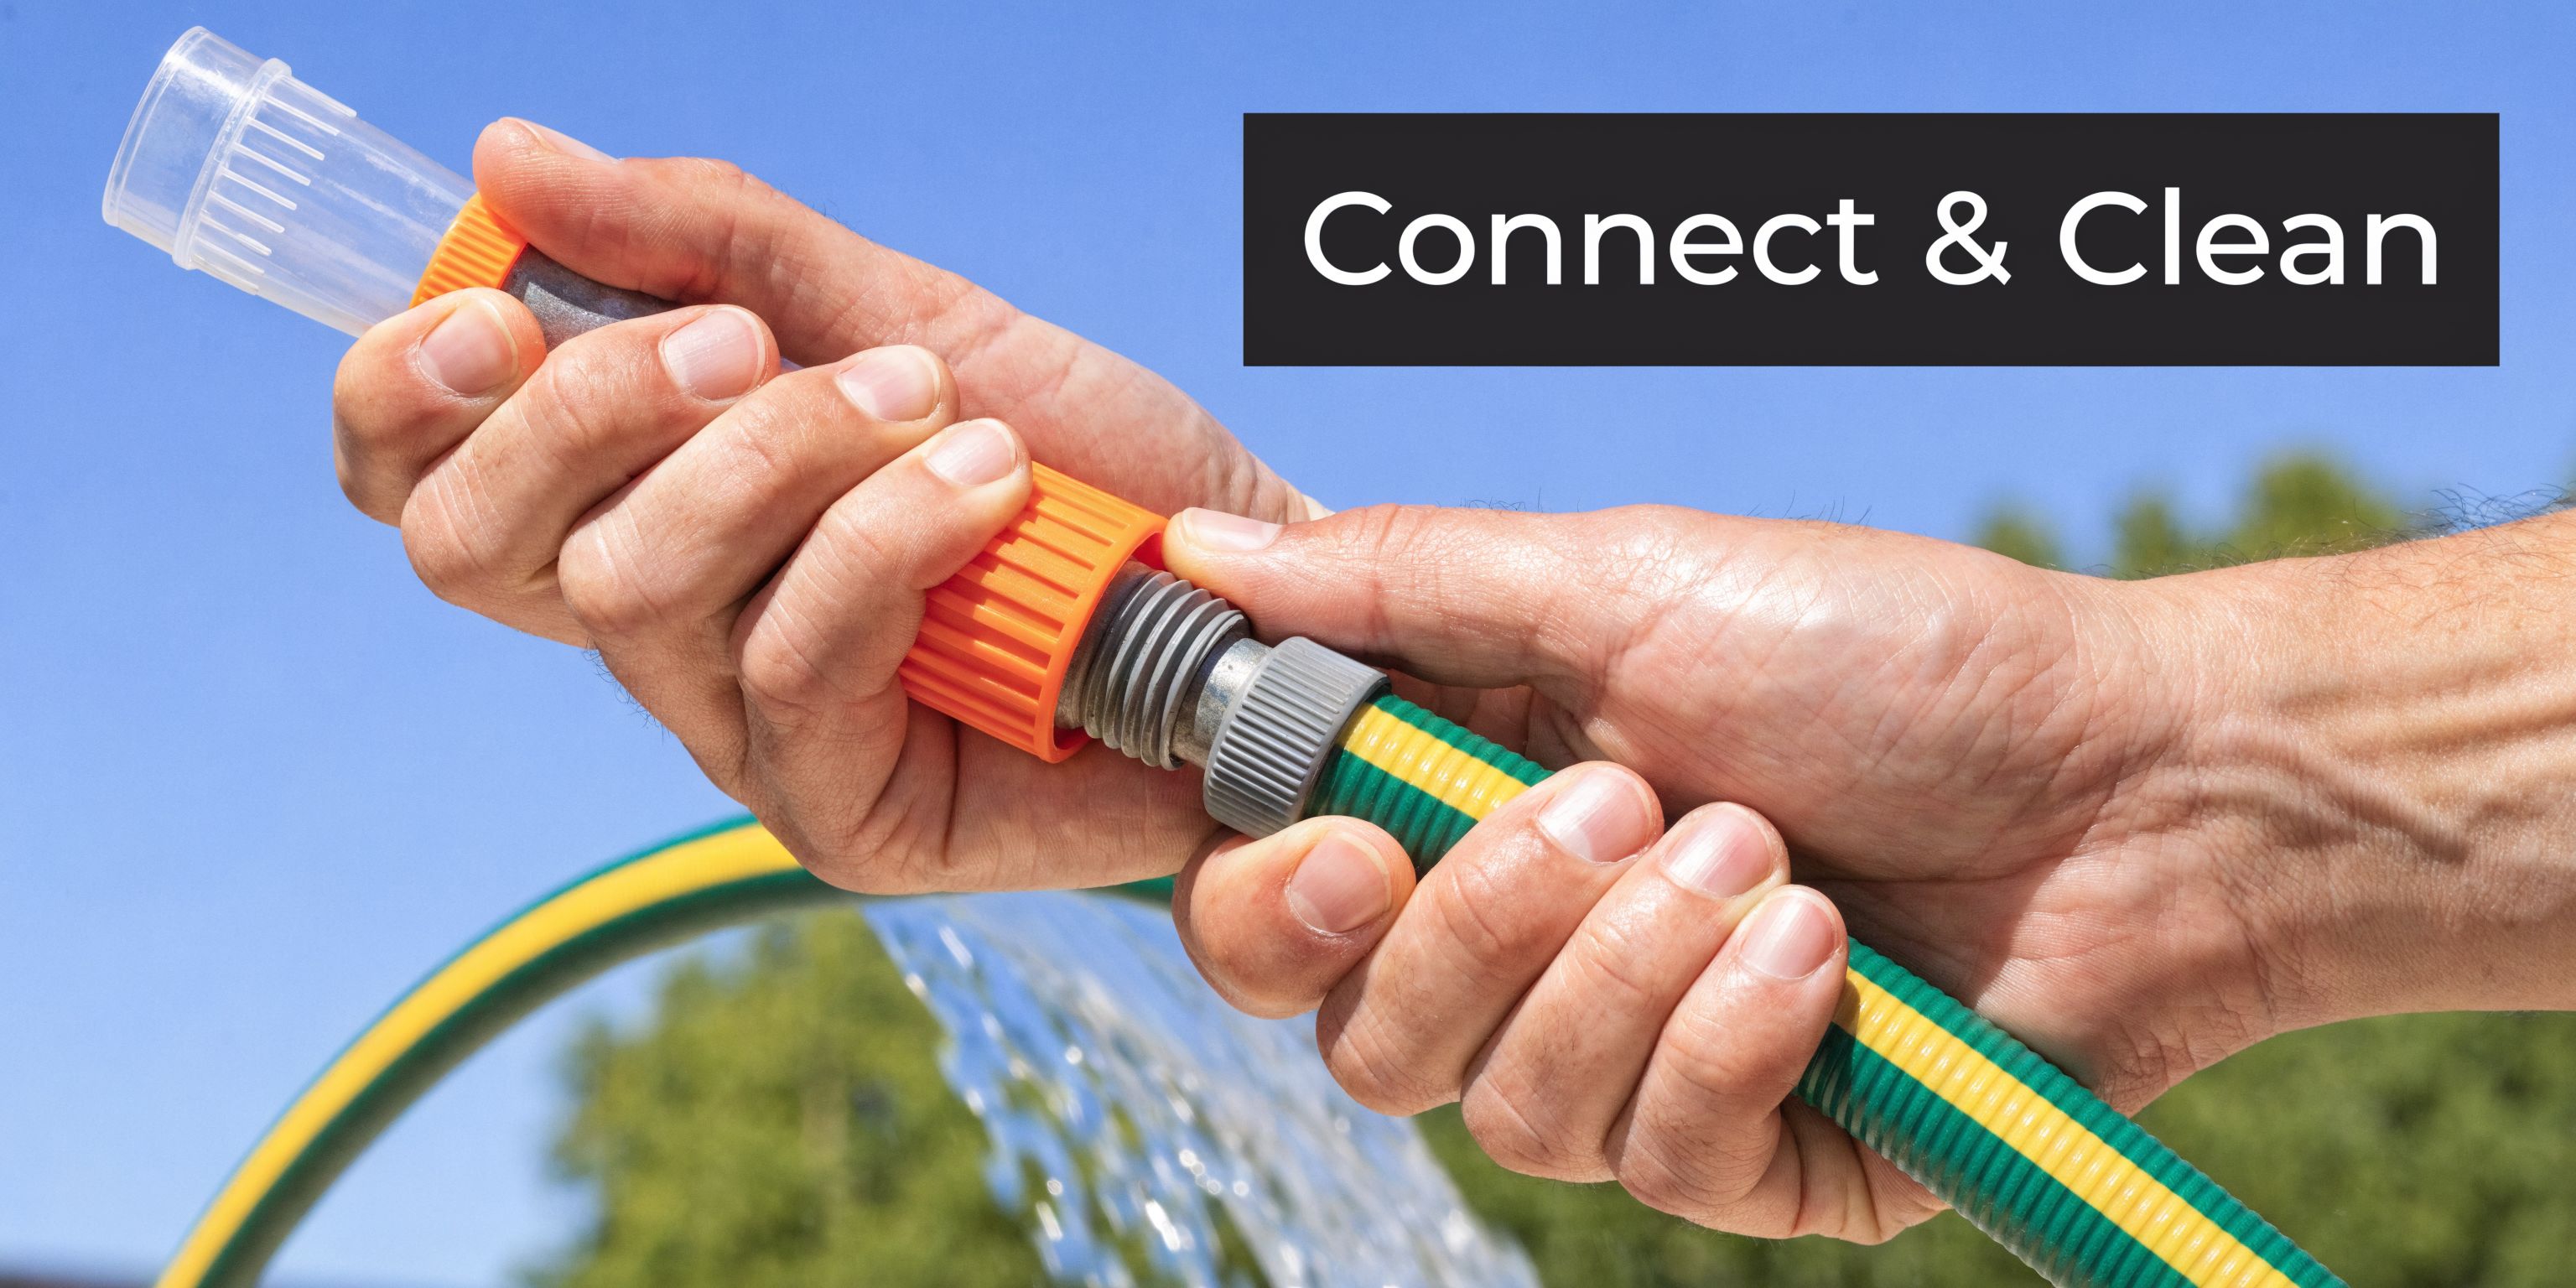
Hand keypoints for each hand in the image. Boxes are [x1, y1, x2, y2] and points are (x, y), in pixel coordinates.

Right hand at [331, 119, 1313, 891]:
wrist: (1254, 574)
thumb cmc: (1080, 456)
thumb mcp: (897, 305)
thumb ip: (709, 239)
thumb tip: (507, 160)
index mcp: (637, 506)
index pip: (422, 480)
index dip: (403, 397)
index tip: (492, 308)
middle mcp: (664, 632)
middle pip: (477, 544)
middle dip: (592, 411)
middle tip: (743, 343)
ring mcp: (744, 732)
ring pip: (635, 586)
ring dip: (785, 455)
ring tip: (931, 403)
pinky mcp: (843, 810)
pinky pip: (791, 660)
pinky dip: (887, 537)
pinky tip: (989, 485)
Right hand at [1159, 501, 2575, 1241]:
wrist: (2134, 780)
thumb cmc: (1886, 652)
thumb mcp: (1630, 582)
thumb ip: (1403, 583)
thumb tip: (1202, 559)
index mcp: (1468, 804)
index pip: (1271, 910)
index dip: (1271, 904)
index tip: (1357, 850)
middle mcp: (1527, 946)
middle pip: (1362, 1034)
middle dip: (1485, 925)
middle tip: (1627, 803)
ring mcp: (1635, 1058)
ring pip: (1501, 1109)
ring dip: (1635, 968)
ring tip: (1767, 856)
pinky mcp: (1747, 1155)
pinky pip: (1653, 1159)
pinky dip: (1733, 1040)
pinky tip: (1824, 954)